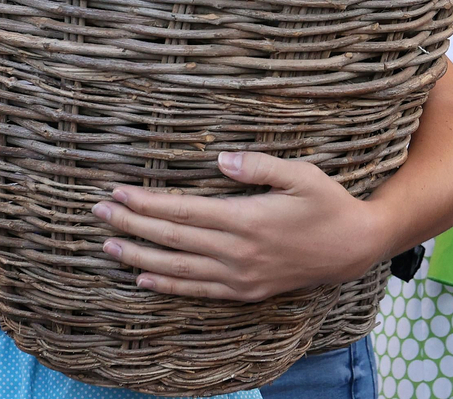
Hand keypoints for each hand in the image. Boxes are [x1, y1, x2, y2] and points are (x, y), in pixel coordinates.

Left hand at [92, 152, 383, 301]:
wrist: (354, 248)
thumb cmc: (328, 203)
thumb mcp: (302, 173)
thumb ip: (260, 166)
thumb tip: (221, 161)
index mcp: (247, 219)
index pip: (182, 211)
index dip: (146, 203)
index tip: (118, 192)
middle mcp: (237, 252)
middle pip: (171, 239)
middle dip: (131, 225)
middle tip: (98, 212)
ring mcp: (240, 276)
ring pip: (177, 269)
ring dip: (138, 258)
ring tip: (108, 247)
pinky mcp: (246, 291)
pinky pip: (197, 290)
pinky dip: (167, 286)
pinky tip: (143, 280)